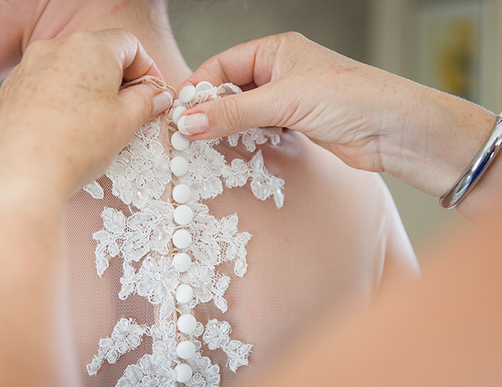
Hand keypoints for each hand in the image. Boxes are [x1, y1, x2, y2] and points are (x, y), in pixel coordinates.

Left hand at [0, 29, 171, 214]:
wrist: (20, 175)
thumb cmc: (75, 145)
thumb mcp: (125, 122)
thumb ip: (145, 101)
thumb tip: (155, 96)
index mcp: (89, 47)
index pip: (129, 45)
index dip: (147, 70)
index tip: (153, 94)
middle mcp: (54, 48)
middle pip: (97, 55)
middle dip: (118, 82)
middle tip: (130, 113)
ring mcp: (27, 68)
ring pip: (69, 73)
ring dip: (89, 93)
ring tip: (96, 128)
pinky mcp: (10, 92)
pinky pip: (45, 89)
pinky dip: (61, 103)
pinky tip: (66, 133)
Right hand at [178, 32, 495, 199]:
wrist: (394, 131)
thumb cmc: (352, 98)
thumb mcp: (284, 101)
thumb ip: (234, 112)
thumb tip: (190, 121)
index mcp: (276, 50)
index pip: (222, 64)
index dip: (199, 88)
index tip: (179, 113)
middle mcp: (279, 71)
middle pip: (229, 88)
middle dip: (209, 109)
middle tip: (188, 133)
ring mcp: (287, 98)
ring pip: (242, 111)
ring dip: (225, 127)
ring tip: (205, 143)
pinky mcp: (294, 123)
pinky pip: (257, 128)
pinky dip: (243, 139)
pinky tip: (232, 149)